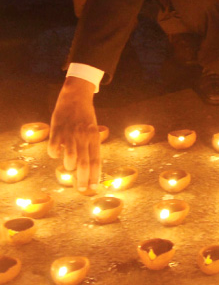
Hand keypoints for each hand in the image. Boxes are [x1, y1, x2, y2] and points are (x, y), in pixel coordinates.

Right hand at [48, 77, 100, 192]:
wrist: (75, 96)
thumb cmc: (85, 117)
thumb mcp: (92, 130)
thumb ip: (90, 146)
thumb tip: (87, 166)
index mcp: (94, 138)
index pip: (96, 161)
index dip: (95, 176)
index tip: (93, 188)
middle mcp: (84, 137)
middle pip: (84, 163)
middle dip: (83, 179)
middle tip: (82, 190)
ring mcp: (71, 134)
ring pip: (70, 157)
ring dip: (69, 166)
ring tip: (69, 166)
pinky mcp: (58, 130)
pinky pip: (54, 147)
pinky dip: (54, 153)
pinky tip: (55, 152)